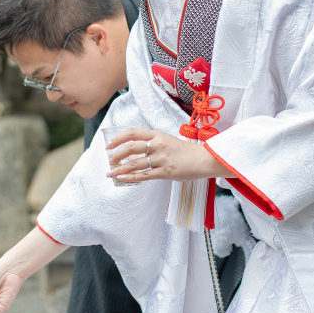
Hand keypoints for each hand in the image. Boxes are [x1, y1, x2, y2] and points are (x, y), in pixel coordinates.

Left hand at [104, 127, 231, 184]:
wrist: (204, 160)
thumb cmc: (185, 151)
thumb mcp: (167, 140)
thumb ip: (152, 142)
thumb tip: (133, 149)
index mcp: (157, 134)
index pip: (133, 133)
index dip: (118, 138)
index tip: (109, 144)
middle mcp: (158, 145)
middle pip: (131, 147)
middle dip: (116, 154)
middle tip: (110, 160)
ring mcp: (162, 159)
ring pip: (135, 163)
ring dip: (120, 169)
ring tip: (110, 173)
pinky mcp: (165, 172)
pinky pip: (144, 175)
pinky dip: (131, 177)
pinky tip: (122, 179)